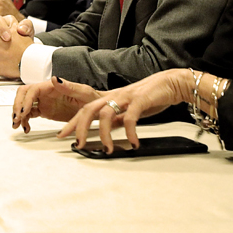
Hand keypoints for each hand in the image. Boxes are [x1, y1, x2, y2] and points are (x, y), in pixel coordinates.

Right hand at [11, 78, 103, 131]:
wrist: (97, 109)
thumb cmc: (93, 99)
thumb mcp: (84, 92)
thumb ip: (69, 86)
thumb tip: (54, 78)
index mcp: (52, 86)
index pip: (33, 89)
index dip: (25, 100)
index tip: (24, 111)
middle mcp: (45, 92)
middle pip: (24, 94)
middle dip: (17, 105)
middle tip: (17, 118)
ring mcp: (44, 101)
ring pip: (24, 104)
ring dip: (18, 114)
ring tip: (18, 126)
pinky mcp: (45, 110)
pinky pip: (30, 114)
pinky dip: (26, 121)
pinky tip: (27, 128)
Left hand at [58, 68, 192, 152]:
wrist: (171, 83)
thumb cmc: (150, 96)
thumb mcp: (129, 109)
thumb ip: (117, 118)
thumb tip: (107, 131)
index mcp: (109, 98)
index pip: (85, 110)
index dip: (72, 122)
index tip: (61, 135)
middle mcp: (114, 96)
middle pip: (88, 110)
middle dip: (79, 127)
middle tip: (78, 144)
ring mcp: (126, 97)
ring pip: (106, 114)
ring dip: (104, 134)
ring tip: (108, 149)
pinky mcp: (140, 99)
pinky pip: (130, 117)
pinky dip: (130, 132)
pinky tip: (133, 143)